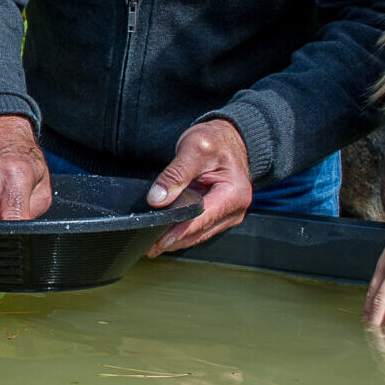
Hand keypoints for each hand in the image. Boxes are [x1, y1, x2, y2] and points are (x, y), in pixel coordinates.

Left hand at [148, 119, 251, 252]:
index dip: (179, 232)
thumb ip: (175, 174)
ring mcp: (228, 214)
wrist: (228, 138)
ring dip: (176, 240)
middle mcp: (235, 209)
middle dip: (174, 240)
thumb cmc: (216, 140)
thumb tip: (157, 199)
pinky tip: (164, 233)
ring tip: (152, 245)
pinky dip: (181, 232)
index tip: (160, 241)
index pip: (202, 218)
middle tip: (149, 246)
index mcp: (234, 193)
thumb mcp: (194, 148)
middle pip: (200, 232)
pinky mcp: (219, 215)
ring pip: (198, 234)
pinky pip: (198, 228)